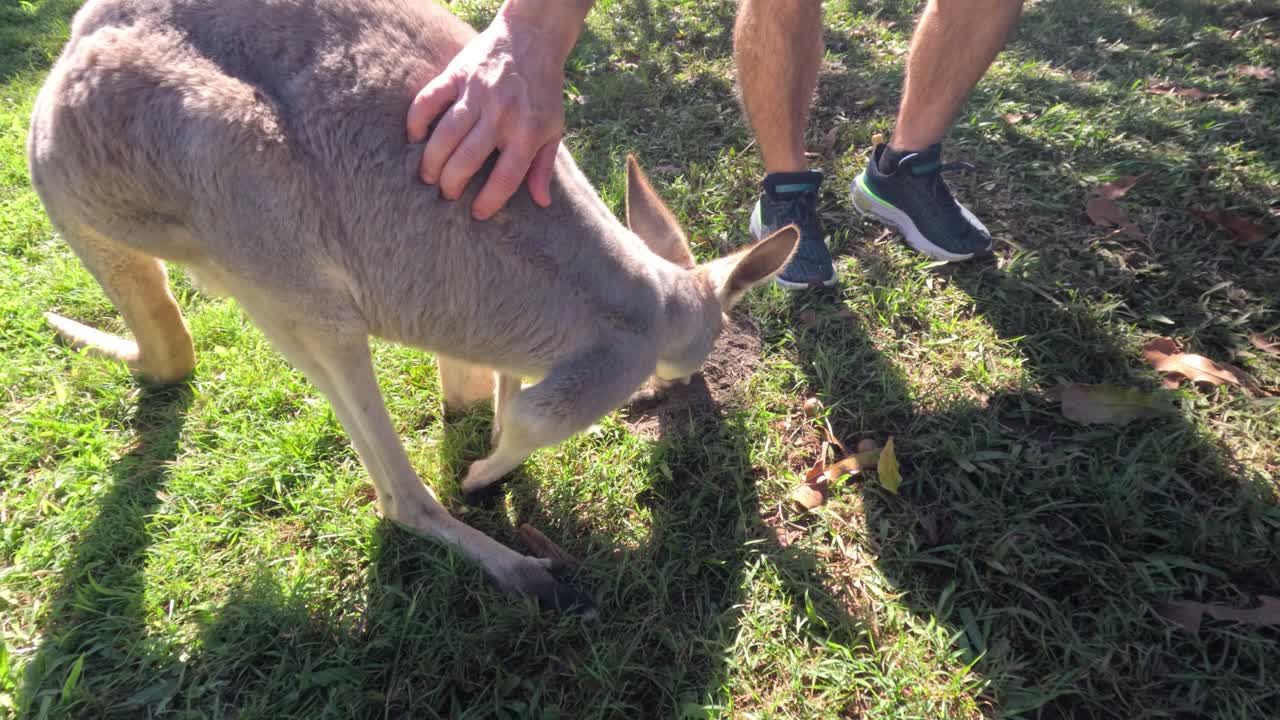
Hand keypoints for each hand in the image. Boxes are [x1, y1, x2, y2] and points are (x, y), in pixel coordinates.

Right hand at [407, 16, 568, 219]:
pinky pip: (429, 100)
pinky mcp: (458, 74)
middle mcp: (501, 115)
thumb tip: (541, 203)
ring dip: (431, 161)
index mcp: (528, 132)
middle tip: (446, 194)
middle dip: (451, 185)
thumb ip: (544, 166)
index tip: (477, 214)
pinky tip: (414, 138)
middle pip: (468, 160)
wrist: (533, 38)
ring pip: (445, 135)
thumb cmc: (543, 91)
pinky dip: (417, 120)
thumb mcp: (553, 128)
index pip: (506, 178)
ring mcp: (477, 93)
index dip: (489, 202)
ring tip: (427, 176)